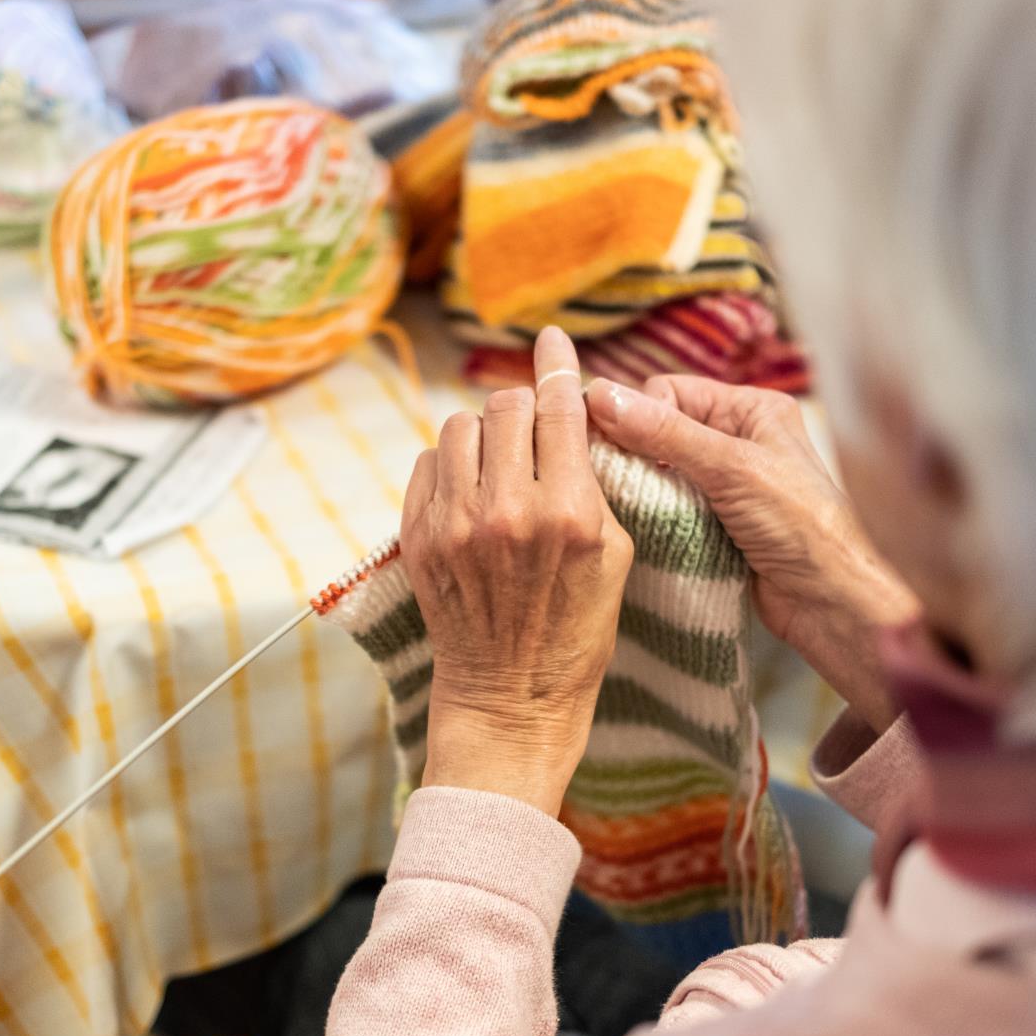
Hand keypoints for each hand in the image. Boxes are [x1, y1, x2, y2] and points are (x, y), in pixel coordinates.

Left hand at [402, 329, 633, 814]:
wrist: (511, 696)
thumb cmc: (577, 630)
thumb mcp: (616, 554)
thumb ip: (594, 482)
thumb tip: (574, 417)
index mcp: (568, 512)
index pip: (559, 407)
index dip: (557, 365)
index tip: (553, 339)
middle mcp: (507, 510)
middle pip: (507, 406)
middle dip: (525, 408)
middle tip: (535, 429)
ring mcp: (456, 523)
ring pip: (461, 426)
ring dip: (484, 433)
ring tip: (501, 462)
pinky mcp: (419, 537)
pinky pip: (429, 462)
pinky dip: (451, 463)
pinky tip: (471, 489)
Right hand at [586, 376, 916, 730]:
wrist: (830, 603)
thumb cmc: (800, 526)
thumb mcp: (731, 469)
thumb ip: (665, 433)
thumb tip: (599, 394)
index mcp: (751, 410)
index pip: (670, 391)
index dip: (639, 415)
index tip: (615, 446)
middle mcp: (737, 440)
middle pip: (659, 430)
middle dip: (635, 452)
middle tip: (616, 479)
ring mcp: (724, 485)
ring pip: (658, 471)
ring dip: (642, 487)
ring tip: (628, 505)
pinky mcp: (713, 523)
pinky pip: (666, 507)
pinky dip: (652, 514)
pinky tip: (641, 525)